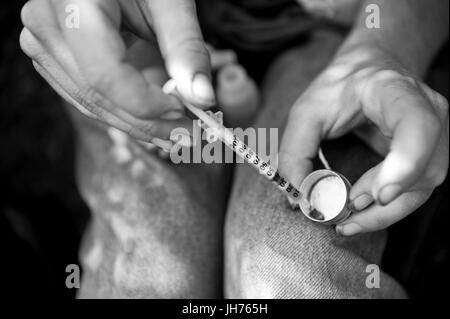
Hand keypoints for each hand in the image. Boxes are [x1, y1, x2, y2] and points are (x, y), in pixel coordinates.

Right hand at [20, 0, 213, 143]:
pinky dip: (122, 110)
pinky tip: (152, 120)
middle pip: (99, 96)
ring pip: (92, 103)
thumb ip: (185, 48)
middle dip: (149, 123)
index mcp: (73, 2)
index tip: (183, 113)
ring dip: (137, 123)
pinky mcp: (52, 57)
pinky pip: (86, 96)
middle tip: (188, 135)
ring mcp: (44, 44)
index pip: (106, 76)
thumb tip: (201, 99)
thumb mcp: (169, 2)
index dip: (146, 105)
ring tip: (175, 132)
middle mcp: (47, 26)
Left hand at [279, 44, 448, 235]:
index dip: (405, 163)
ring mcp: (435, 134)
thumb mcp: (307, 112)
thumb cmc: (338, 89)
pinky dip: (388, 210)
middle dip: (386, 203)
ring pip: (424, 187)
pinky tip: (359, 216)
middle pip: (426, 168)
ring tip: (345, 223)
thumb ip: (296, 151)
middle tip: (343, 216)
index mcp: (395, 91)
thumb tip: (298, 198)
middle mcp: (427, 112)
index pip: (416, 124)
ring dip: (385, 214)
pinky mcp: (429, 154)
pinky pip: (416, 190)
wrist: (366, 72)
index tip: (379, 195)